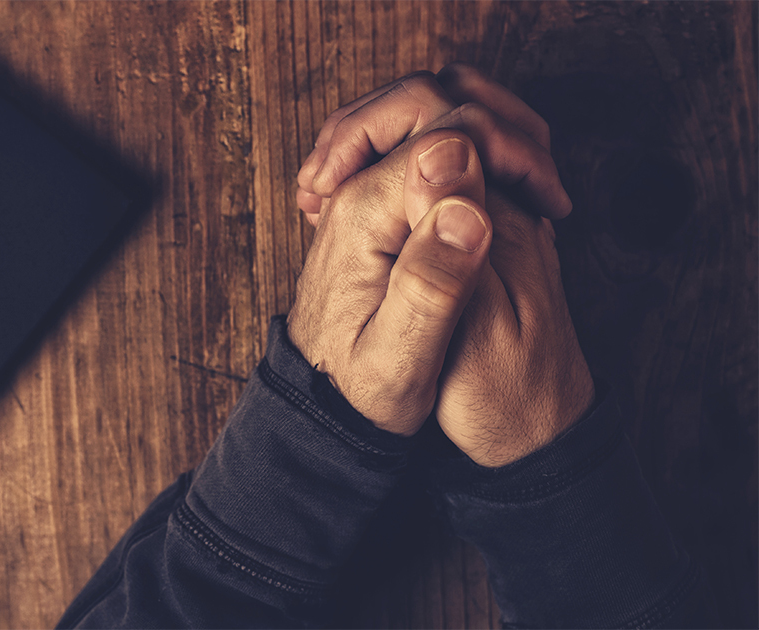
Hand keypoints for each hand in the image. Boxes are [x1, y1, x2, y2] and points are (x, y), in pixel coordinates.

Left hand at [297, 64, 594, 464]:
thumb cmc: (360, 393)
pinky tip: (501, 197)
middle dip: (500, 126)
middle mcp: (355, 190)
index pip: (446, 131)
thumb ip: (431, 281)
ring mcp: (361, 192)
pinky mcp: (375, 205)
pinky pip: (421, 147)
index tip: (546, 199)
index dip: (511, 152)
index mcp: (362, 214)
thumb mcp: (400, 358)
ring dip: (487, 132)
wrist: (320, 404)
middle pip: (429, 102)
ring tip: (531, 184)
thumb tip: (466, 205)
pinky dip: (468, 153)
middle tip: (545, 182)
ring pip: (426, 115)